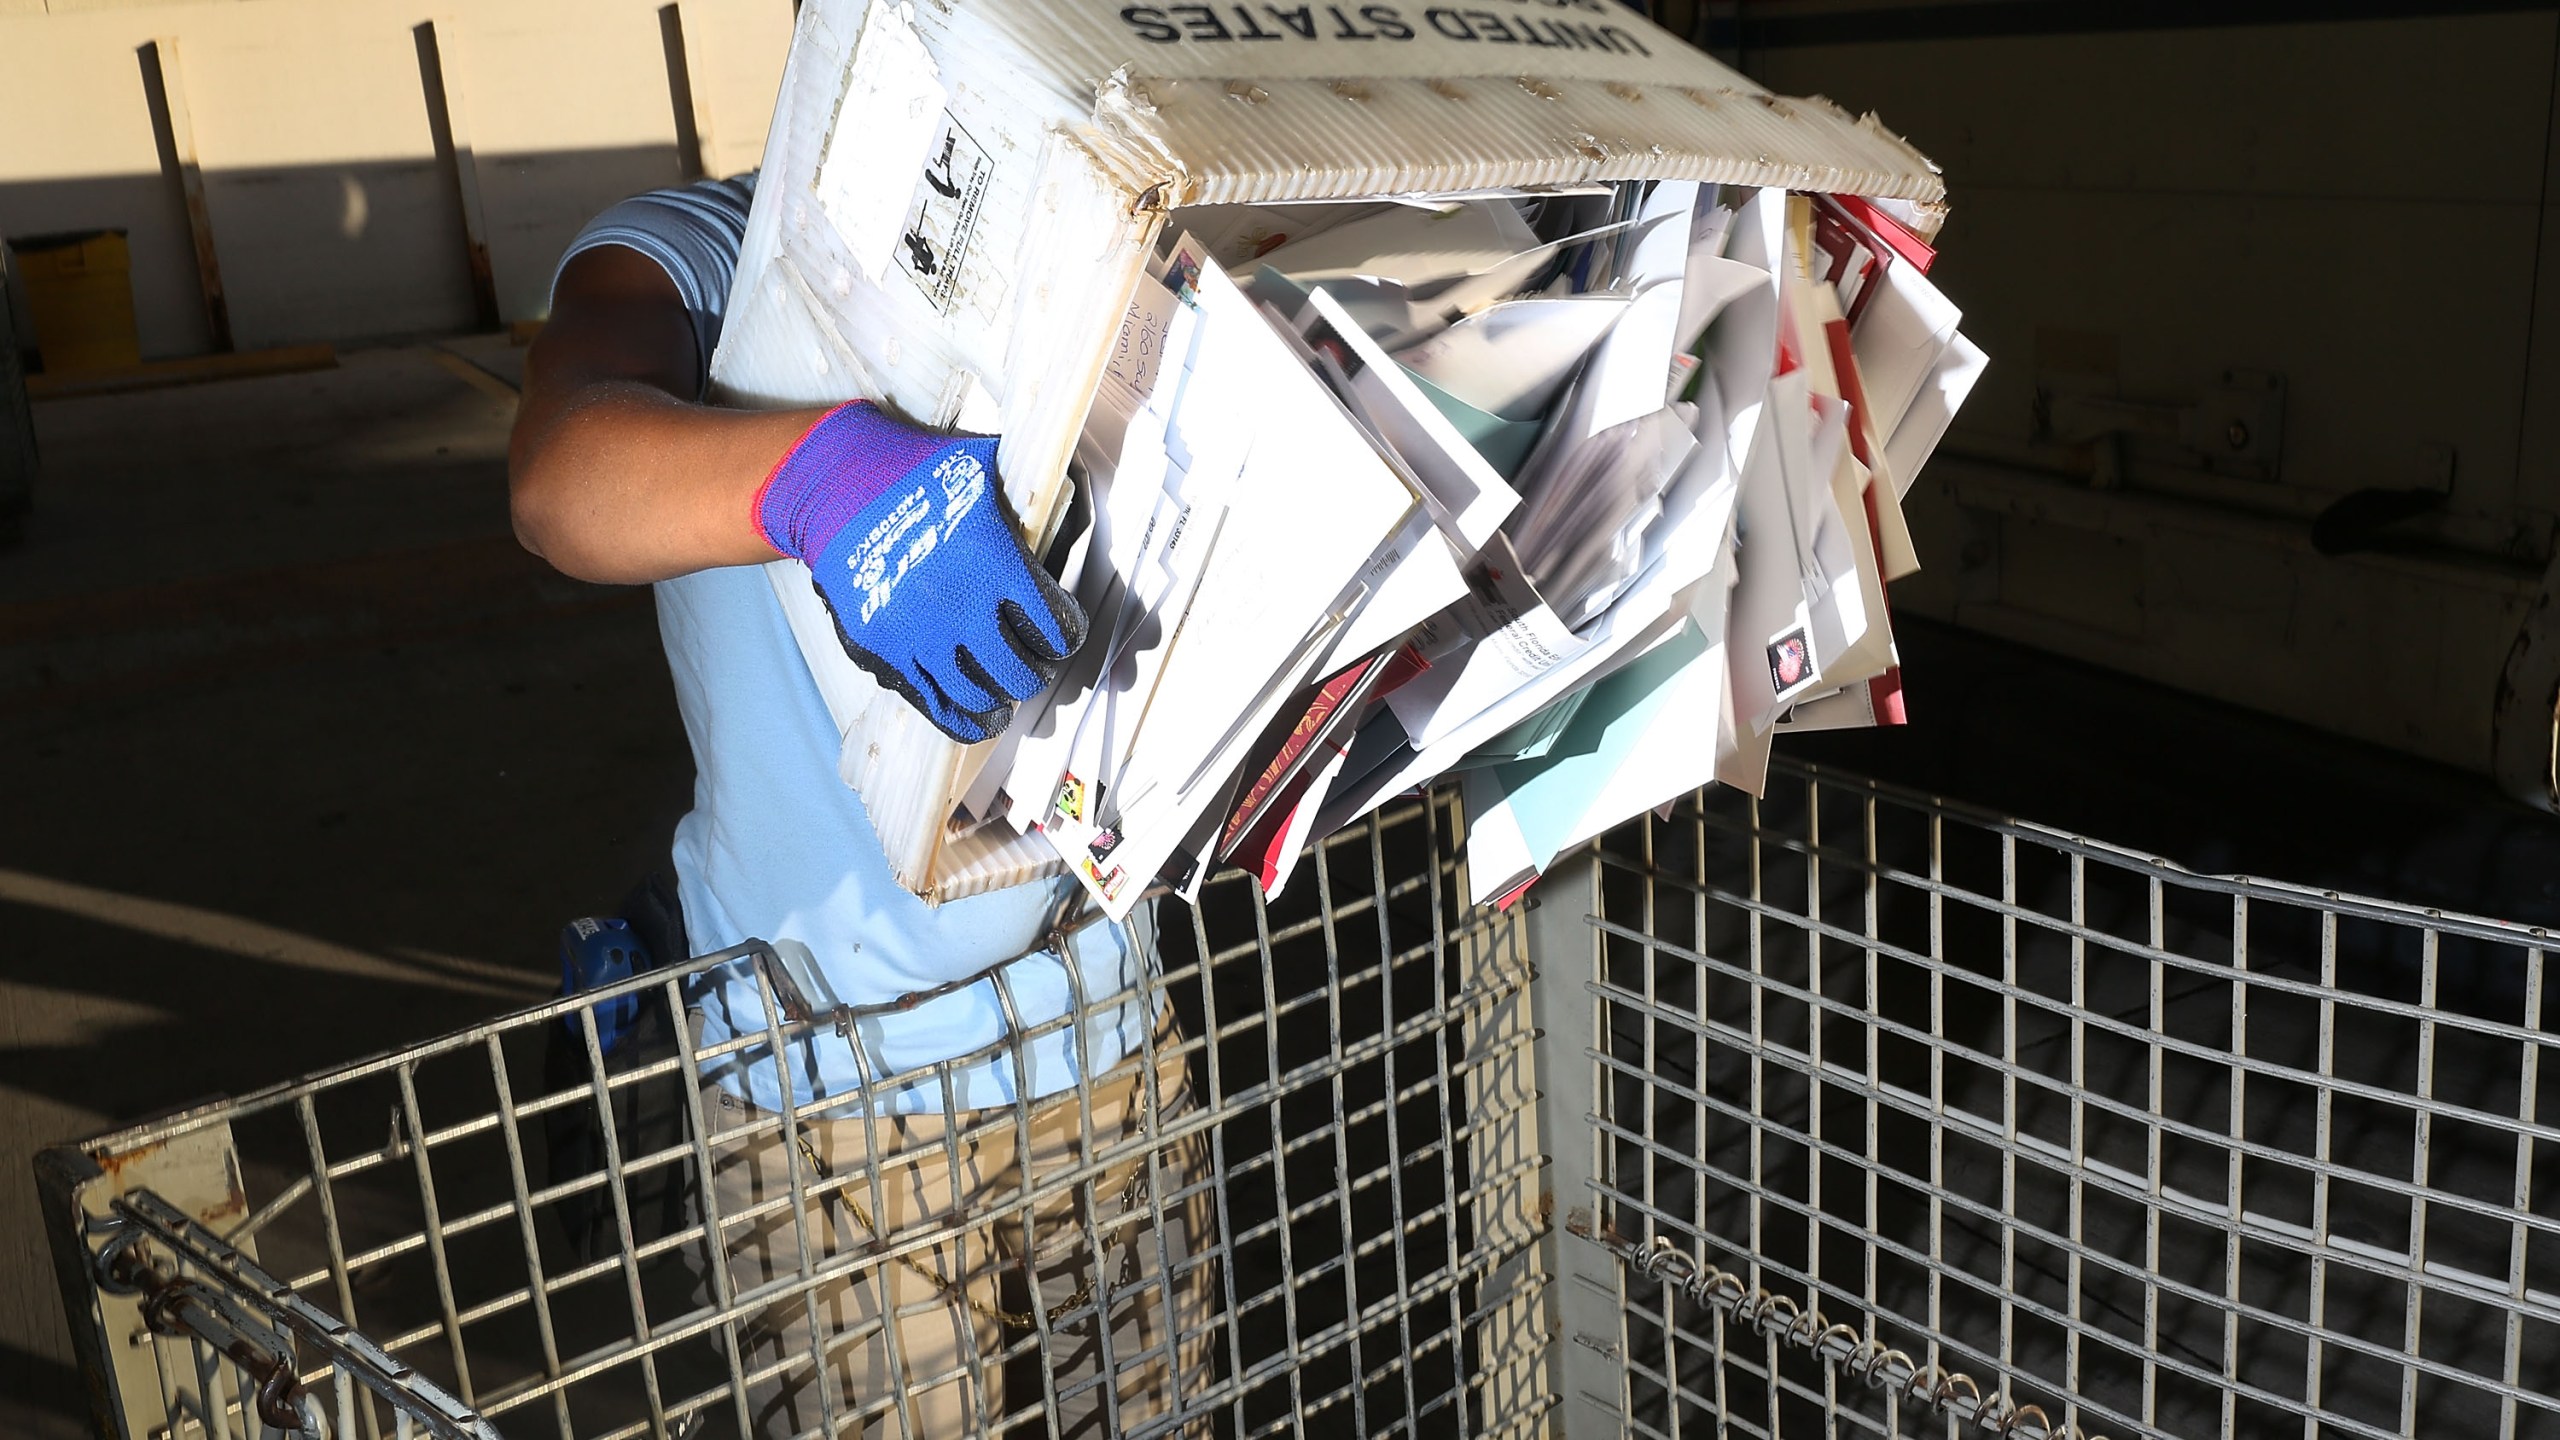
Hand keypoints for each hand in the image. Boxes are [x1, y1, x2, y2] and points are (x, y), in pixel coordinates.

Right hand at [754, 402, 1084, 742]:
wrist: (836, 486)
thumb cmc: (913, 471)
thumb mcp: (984, 470)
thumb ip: (1029, 494)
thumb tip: (1077, 487)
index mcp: (997, 565)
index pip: (1058, 629)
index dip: (1066, 635)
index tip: (1060, 633)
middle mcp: (963, 608)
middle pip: (1023, 673)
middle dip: (1036, 670)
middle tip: (1033, 661)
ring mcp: (922, 636)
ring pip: (982, 695)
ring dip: (1002, 696)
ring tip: (1005, 689)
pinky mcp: (886, 653)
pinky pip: (936, 706)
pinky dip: (964, 719)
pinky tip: (980, 716)